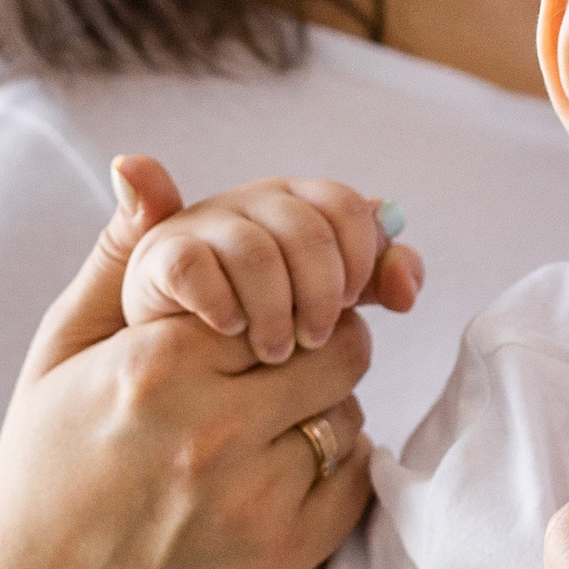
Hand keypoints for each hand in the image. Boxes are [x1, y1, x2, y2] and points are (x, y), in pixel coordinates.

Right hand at [0, 155, 376, 568]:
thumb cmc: (47, 467)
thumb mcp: (62, 353)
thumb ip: (117, 258)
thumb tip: (142, 165)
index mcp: (156, 366)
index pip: (280, 294)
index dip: (285, 305)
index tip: (268, 325)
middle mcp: (208, 431)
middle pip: (336, 351)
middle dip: (321, 350)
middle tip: (284, 370)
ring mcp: (250, 501)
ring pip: (348, 418)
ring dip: (325, 415)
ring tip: (271, 429)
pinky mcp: (280, 559)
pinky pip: (353, 485)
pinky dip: (333, 474)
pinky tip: (281, 478)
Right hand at [120, 167, 423, 368]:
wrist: (163, 364)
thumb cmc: (255, 326)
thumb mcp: (318, 298)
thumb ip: (369, 283)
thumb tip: (409, 289)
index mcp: (295, 204)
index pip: (346, 205)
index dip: (361, 254)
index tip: (352, 304)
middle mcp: (251, 204)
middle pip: (308, 229)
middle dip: (321, 291)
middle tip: (315, 340)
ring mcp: (201, 226)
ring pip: (258, 252)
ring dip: (275, 308)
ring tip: (275, 351)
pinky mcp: (159, 256)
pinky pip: (195, 265)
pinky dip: (220, 301)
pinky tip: (231, 331)